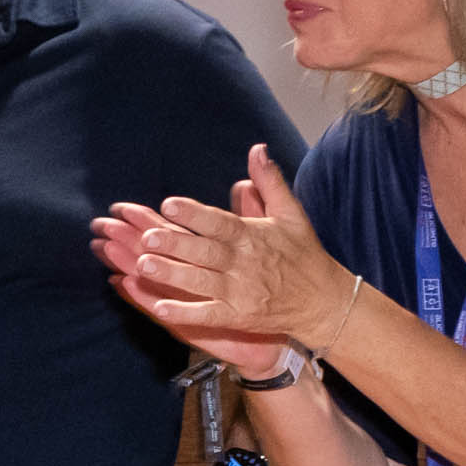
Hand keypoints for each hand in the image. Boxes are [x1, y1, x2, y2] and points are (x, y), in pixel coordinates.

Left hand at [89, 144, 359, 369]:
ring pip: (200, 283)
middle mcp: (244, 263)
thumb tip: (257, 148)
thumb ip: (269, 182)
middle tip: (146, 236)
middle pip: (204, 252)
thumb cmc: (303, 254)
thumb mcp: (291, 214)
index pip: (219, 222)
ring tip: (142, 265)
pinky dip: (185, 313)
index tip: (169, 203)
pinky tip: (159, 307)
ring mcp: (240, 293)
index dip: (194, 213)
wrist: (323, 302)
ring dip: (171, 274)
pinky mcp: (239, 317)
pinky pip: (208, 315)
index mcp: (252, 236)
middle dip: (176, 244)